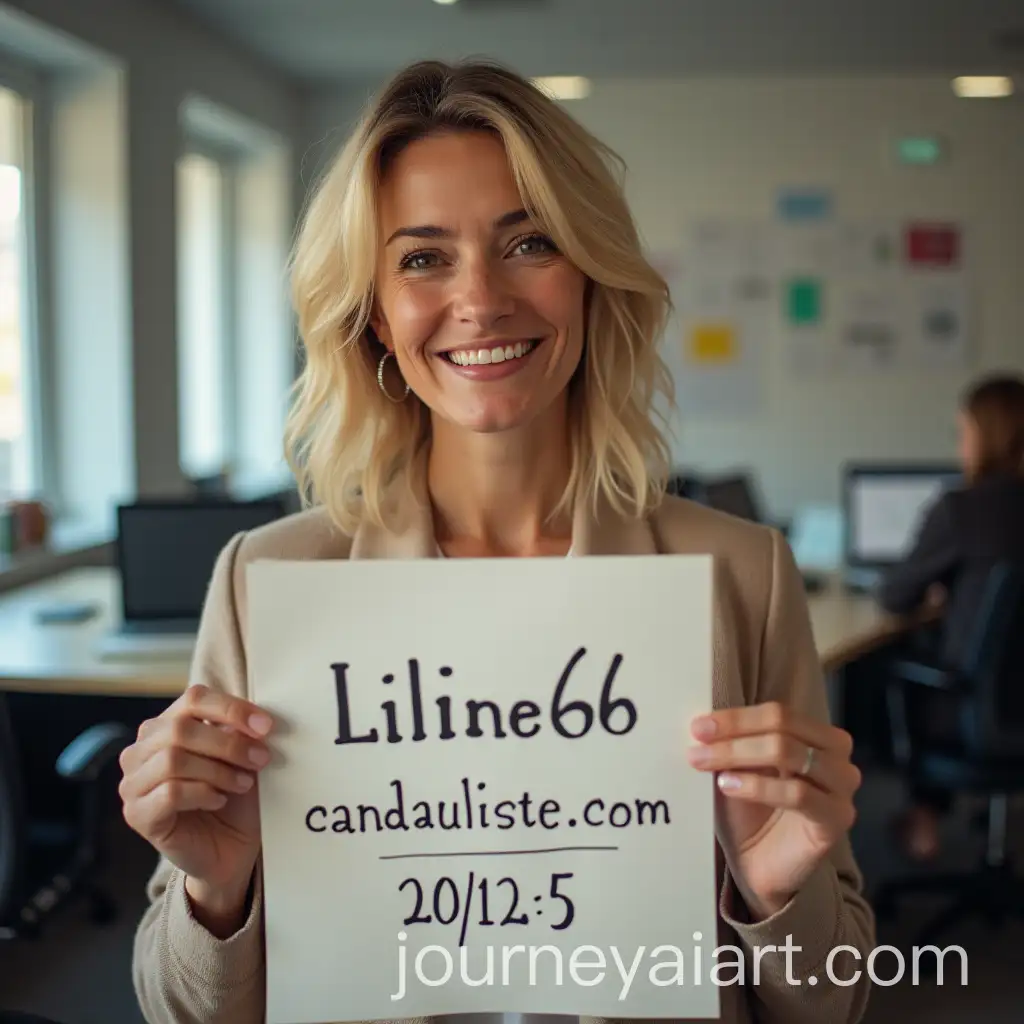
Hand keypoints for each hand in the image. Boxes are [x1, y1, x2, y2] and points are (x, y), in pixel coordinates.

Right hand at [119, 684, 273, 931]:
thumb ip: (239, 733)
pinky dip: (202, 793)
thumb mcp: (241, 758)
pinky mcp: (137, 815)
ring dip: (217, 770)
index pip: (194, 698)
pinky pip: (169, 792)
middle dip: (228, 743)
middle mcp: (141, 750)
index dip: (231, 707)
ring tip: (242, 783)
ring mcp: (133, 783)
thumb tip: (254, 719)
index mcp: (167, 725)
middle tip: (260, 759)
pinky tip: (218, 800)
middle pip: (181, 728)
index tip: (266, 725)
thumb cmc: (234, 798)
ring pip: (173, 759)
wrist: (229, 849)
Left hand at [687, 701, 860, 919]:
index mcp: (815, 735)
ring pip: (788, 753)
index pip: (777, 712)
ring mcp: (841, 787)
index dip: (736, 716)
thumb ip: (731, 743)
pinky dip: (757, 786)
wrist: (760, 866)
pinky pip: (797, 794)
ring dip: (739, 755)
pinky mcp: (836, 819)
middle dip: (734, 733)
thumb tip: (703, 722)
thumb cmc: (749, 812)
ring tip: (706, 765)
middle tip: (697, 744)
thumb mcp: (737, 769)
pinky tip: (729, 786)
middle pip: (783, 726)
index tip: (698, 726)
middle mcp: (836, 756)